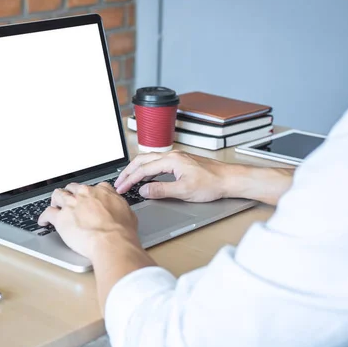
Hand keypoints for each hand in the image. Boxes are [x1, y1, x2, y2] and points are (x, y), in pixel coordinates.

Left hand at [38, 183, 139, 260]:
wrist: (112, 241)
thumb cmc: (121, 231)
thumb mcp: (128, 213)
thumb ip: (119, 207)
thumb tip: (120, 211)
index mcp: (102, 192)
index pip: (93, 187)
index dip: (89, 193)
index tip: (88, 198)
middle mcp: (85, 195)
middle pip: (73, 188)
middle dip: (71, 194)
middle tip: (70, 201)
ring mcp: (71, 205)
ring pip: (58, 195)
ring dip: (56, 201)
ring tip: (55, 206)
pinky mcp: (61, 218)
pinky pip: (47, 213)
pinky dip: (44, 218)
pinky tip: (43, 222)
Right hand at [114, 151, 228, 201]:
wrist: (229, 179)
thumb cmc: (212, 183)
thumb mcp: (184, 191)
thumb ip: (161, 190)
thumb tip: (144, 191)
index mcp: (171, 160)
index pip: (143, 169)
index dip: (130, 180)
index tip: (121, 188)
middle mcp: (172, 155)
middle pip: (142, 160)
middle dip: (128, 172)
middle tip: (119, 183)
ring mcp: (176, 157)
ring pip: (148, 159)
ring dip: (136, 169)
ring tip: (127, 179)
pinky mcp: (180, 161)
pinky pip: (156, 161)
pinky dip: (145, 168)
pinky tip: (145, 176)